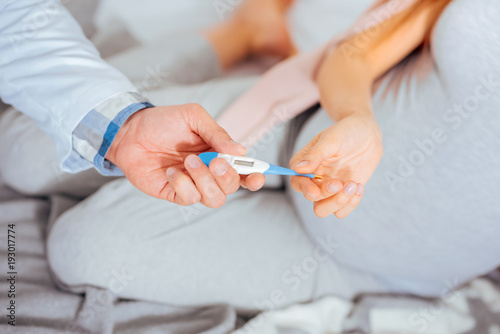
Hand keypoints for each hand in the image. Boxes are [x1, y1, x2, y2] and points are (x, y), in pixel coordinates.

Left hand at [106, 104, 265, 206]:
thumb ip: (217, 133)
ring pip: (215, 198)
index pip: (244, 171)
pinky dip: (182, 184)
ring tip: (187, 161)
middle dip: (226, 176)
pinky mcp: (175, 193)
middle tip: (213, 160)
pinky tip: (169, 171)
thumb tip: (241, 151)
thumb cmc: (163, 121)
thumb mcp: (193, 117)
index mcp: (219, 154)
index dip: (255, 177)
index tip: (258, 175)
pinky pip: (189, 199)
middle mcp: (209, 172)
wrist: (130, 131)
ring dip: (204, 181)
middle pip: (232, 187)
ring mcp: (193, 184)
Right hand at [289, 113, 382, 217]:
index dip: (304, 189)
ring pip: (324, 210)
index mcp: (305, 164)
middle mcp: (314, 179)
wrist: (368, 134)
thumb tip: (298, 168)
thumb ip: (315, 155)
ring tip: (353, 185)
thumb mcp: (331, 139)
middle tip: (341, 184)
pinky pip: (341, 211)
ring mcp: (329, 187)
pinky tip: (359, 186)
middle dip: (326, 195)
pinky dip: (351, 203)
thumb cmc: (346, 131)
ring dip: (338, 202)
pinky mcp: (344, 193)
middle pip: (311, 199)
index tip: (316, 191)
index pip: (297, 182)